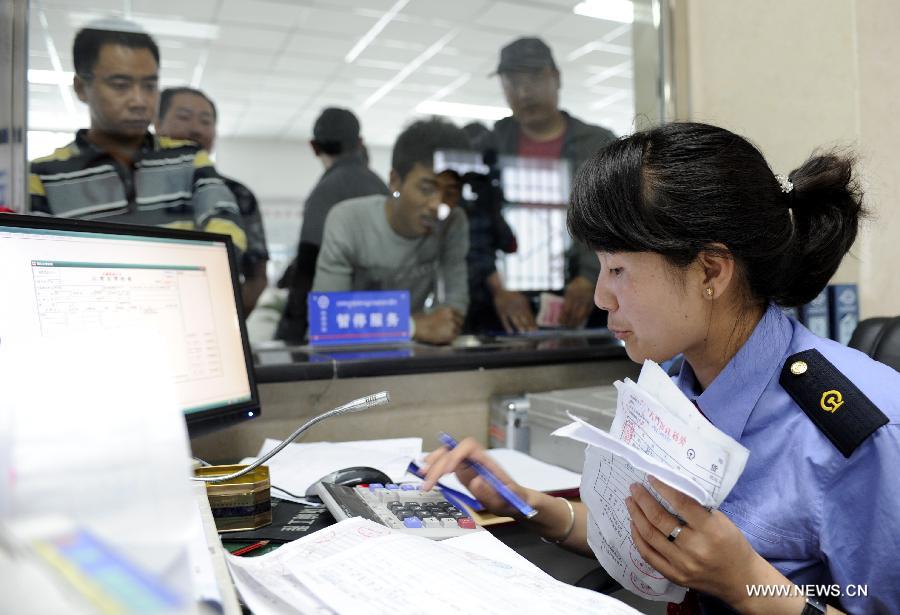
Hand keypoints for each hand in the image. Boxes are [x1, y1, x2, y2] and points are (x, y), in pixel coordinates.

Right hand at [413, 307, 462, 343]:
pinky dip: (451, 338)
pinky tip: (444, 337)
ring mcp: (453, 326)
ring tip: (446, 333)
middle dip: (457, 325)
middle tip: (452, 329)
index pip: (460, 314)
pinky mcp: (451, 334)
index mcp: (449, 310)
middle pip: (461, 322)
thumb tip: (453, 318)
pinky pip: (454, 337)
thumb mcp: (438, 312)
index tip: (457, 321)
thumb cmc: (426, 320)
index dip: (458, 318)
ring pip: (458, 330)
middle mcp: (453, 316)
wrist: (420, 327)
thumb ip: (447, 314)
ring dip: (454, 332)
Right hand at [419, 437, 529, 517]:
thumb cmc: (513, 499)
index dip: (455, 455)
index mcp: (487, 462)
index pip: (469, 446)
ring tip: (422, 474)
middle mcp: (476, 459)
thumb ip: (491, 492)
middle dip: (438, 465)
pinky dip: (436, 466)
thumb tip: (475, 481)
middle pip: (453, 451)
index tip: (447, 472)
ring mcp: (469, 465)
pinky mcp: (464, 472)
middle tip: (427, 482)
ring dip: (434, 463)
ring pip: (448, 454)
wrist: (516, 501)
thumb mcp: (506, 500)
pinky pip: (448, 464)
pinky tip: (426, 470)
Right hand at [493, 289, 535, 332]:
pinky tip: (510, 332)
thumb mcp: (523, 300)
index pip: (529, 315)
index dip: (532, 323)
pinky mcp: (501, 312)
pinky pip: (505, 321)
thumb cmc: (514, 297)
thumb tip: (532, 321)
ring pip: (515, 320)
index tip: (535, 330)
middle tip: (530, 332)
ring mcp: (509, 310)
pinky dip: (507, 327)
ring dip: (519, 326)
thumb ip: (527, 309)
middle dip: (527, 325)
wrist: (501, 291)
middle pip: (523, 318)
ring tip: (523, 332)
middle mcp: (517, 308)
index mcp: (523, 304)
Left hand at [559, 276, 594, 327]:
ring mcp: (586, 301)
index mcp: (571, 294)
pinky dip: (582, 319)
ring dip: (575, 322)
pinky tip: (578, 322)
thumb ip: (566, 300)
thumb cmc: (575, 286)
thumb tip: (561, 314)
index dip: (563, 317)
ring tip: (571, 325)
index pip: (566, 309)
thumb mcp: (568, 290)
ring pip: (580, 315)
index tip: (559, 322)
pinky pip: (586, 314)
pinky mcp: (591, 303)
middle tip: (565, 325)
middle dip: (568, 321)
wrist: (588, 279)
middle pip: (573, 313)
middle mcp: (579, 298)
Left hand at [626, 477, 788, 611]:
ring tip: (630, 502)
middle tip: (634, 488)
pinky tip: (634, 525)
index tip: (650, 478)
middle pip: (659, 520)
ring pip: (650, 536)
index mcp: (710, 530)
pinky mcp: (674, 575)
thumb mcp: (722, 521)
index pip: (680, 503)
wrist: (740, 580)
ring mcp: (681, 564)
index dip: (663, 488)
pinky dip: (637, 538)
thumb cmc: (733, 545)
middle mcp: (694, 548)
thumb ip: (698, 508)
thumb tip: (671, 489)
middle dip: (643, 500)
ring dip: (636, 516)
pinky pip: (648, 555)